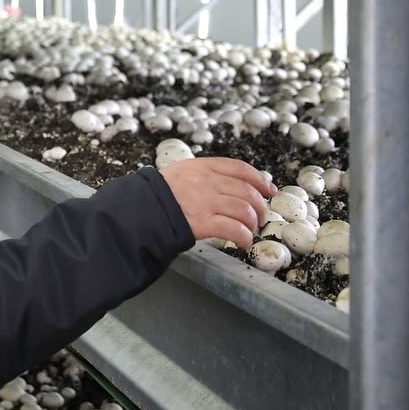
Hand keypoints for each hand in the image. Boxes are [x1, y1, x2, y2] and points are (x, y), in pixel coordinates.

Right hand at [159, 157, 275, 249]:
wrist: (139, 208)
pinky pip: (234, 229)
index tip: (269, 189)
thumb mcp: (179, 172)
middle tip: (261, 216)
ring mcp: (206, 202)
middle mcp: (208, 182)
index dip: (259, 179)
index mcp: (202, 166)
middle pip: (247, 191)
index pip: (240, 168)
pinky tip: (243, 242)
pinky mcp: (203, 223)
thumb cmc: (157, 193)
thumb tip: (229, 184)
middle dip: (260, 205)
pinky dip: (244, 237)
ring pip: (245, 210)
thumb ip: (203, 174)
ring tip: (251, 230)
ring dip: (253, 223)